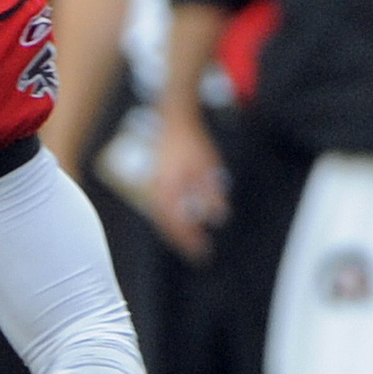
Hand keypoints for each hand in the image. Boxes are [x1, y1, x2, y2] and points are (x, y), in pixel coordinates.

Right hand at [148, 109, 226, 262]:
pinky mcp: (156, 180)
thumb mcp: (207, 168)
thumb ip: (211, 194)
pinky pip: (161, 205)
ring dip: (175, 230)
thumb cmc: (190, 141)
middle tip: (196, 251)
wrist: (174, 120)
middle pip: (166, 224)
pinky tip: (181, 217)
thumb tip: (218, 217)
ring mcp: (154, 185)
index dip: (189, 241)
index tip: (202, 253)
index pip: (177, 225)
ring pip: (162, 216)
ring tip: (188, 239)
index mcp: (168, 190)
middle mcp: (158, 191)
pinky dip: (170, 217)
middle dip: (181, 240)